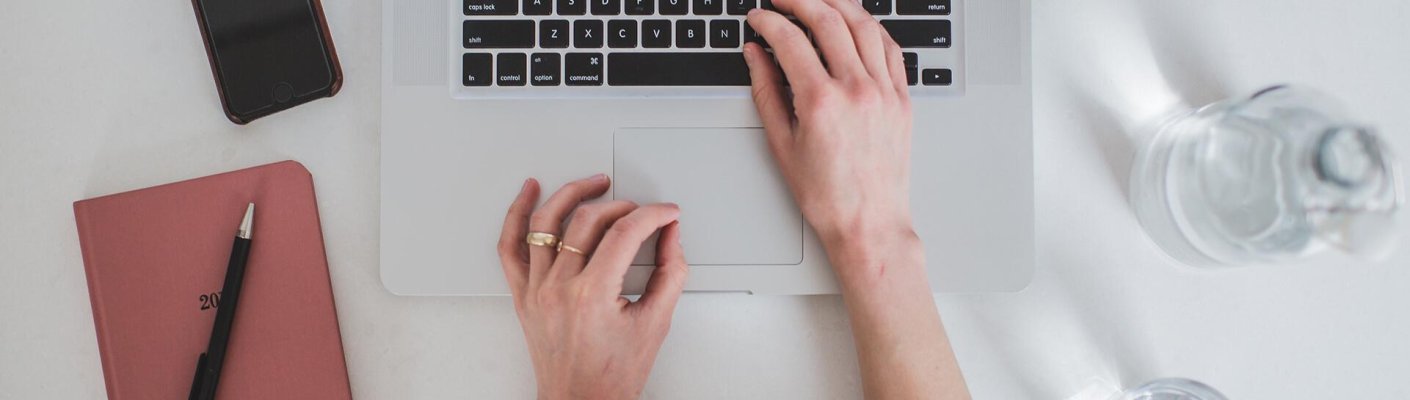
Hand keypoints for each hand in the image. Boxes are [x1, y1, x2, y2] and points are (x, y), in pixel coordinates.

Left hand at [497, 175, 688, 399]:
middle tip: (642, 211)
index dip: (653, 214)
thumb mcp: (656, 323)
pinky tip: (530, 192)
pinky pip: (510, 245)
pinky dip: (517, 213)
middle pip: (588, 221)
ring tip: (594, 183)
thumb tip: (671, 236)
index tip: (667, 213)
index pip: (626, 233)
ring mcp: (536, 289)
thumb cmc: (612, 375)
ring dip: (572, 194)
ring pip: (545, 222)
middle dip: (622, 206)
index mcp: (593, 296)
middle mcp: (559, 288)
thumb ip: (672, 273)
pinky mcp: (522, 294)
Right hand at [743, 0, 914, 254]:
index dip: (768, 21)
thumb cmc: (826, 196)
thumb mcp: (781, 143)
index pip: (790, 40)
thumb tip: (755, 55)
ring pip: (864, 24)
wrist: (868, 224)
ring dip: (838, 3)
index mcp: (821, 102)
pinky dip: (871, 27)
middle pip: (828, 19)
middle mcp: (857, 90)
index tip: (757, 17)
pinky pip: (890, 47)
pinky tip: (856, 23)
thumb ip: (766, 90)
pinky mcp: (902, 99)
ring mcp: (884, 92)